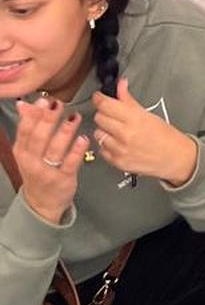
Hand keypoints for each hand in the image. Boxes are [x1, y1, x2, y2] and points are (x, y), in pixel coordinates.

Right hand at [9, 96, 88, 225]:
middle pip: (39, 138)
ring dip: (65, 131)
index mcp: (22, 152)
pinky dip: (77, 150)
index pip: (25, 130)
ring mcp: (47, 171)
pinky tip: (83, 138)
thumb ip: (28, 128)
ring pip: (55, 149)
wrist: (42, 203)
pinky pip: (70, 163)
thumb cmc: (37, 171)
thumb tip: (24, 104)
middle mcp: (32, 162)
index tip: (43, 101)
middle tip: (59, 105)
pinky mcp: (63, 179)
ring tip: (74, 117)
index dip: (34, 115)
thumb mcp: (27, 151)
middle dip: (49, 119)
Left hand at [91, 79, 198, 186]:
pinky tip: (118, 143)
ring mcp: (120, 149)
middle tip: (113, 115)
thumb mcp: (148, 114)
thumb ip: (129, 100)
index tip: (98, 97)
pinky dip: (107, 145)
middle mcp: (126, 134)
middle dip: (104, 113)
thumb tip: (121, 84)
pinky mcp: (117, 162)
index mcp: (135, 119)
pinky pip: (101, 149)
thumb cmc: (165, 136)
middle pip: (99, 118)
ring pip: (97, 134)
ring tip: (117, 131)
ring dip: (104, 130)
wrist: (175, 157)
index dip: (99, 99)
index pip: (105, 105)